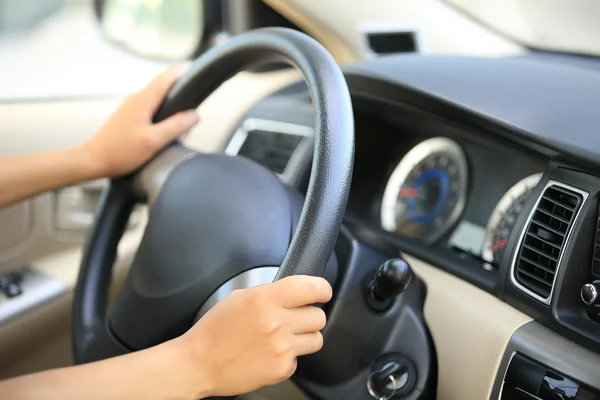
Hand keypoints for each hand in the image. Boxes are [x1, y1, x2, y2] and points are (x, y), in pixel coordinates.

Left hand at [81, 66, 198, 177]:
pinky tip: (162, 139)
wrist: (93, 161)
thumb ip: (176, 126)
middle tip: (186, 128)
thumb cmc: (119, 152)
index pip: (168, 76)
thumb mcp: (154, 141)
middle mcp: (136, 99)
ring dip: (172, 117)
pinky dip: (161, 123)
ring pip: (160, 104)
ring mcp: (132, 108)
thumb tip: (195, 115)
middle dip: (182, 105)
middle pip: (166, 90)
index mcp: (143, 100)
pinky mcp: (129, 118)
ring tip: (175, 137)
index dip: (185, 75)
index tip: (197, 84)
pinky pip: (151, 114)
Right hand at [179, 276, 332, 397]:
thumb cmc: (215, 331)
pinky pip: (299, 359)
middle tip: (294, 318)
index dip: (322, 289)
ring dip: (304, 337)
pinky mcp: (281, 369)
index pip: (313, 288)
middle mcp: (277, 322)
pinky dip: (289, 357)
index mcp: (265, 299)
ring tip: (285, 337)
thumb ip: (270, 292)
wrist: (198, 364)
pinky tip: (270, 353)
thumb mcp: (240, 297)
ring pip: (316, 339)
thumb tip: (294, 291)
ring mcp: (281, 348)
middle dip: (309, 316)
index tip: (322, 292)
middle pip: (319, 316)